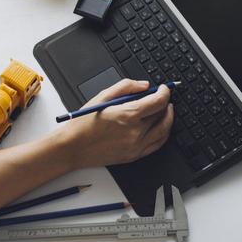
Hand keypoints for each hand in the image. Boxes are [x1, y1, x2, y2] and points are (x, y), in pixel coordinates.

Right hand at [57, 79, 173, 167]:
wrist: (73, 147)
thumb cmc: (83, 123)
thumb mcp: (102, 96)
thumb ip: (126, 86)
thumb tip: (143, 85)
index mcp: (128, 115)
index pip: (158, 102)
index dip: (165, 92)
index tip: (164, 88)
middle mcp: (135, 132)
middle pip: (162, 115)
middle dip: (166, 103)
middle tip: (163, 97)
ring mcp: (136, 146)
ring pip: (164, 131)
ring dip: (168, 118)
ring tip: (165, 110)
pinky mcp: (134, 156)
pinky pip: (157, 144)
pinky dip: (163, 134)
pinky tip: (160, 127)